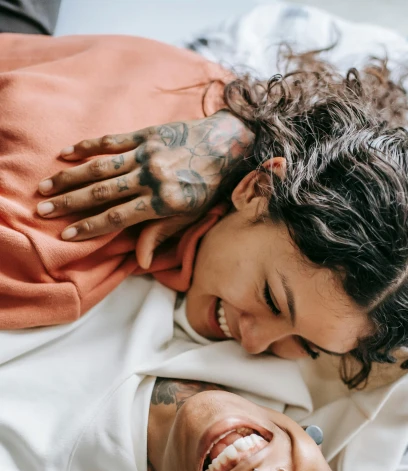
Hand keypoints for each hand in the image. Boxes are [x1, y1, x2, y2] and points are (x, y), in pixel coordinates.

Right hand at [36, 111, 252, 264]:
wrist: (227, 143)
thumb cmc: (208, 186)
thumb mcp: (190, 216)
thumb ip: (161, 235)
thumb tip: (140, 262)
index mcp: (163, 202)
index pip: (118, 217)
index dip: (90, 227)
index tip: (66, 234)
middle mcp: (152, 178)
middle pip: (102, 193)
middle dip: (70, 202)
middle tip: (43, 209)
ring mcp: (147, 154)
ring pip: (101, 167)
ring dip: (70, 177)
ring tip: (46, 186)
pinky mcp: (146, 134)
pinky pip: (111, 141)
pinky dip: (88, 147)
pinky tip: (66, 154)